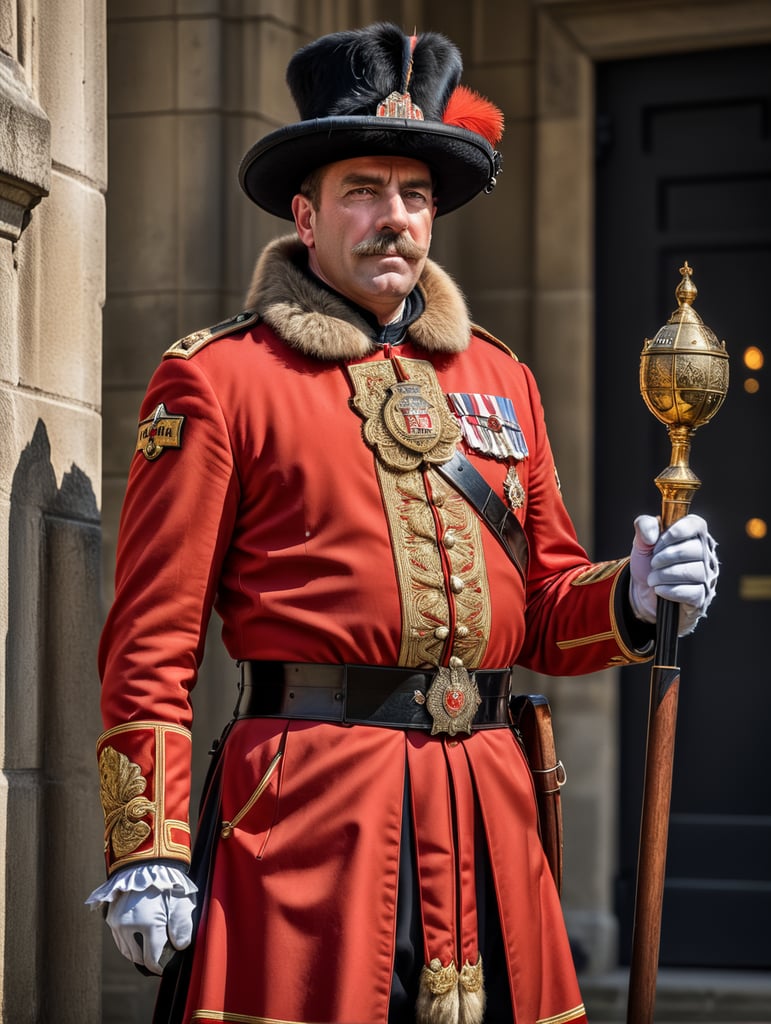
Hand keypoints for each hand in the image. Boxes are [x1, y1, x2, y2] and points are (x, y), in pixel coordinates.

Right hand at [101, 864, 195, 974]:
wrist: (147, 862)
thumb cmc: (168, 882)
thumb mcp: (181, 902)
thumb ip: (183, 927)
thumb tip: (180, 947)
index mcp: (148, 925)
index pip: (151, 959)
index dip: (158, 967)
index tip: (165, 968)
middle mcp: (128, 926)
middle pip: (137, 957)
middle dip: (148, 961)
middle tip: (159, 959)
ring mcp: (117, 921)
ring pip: (125, 950)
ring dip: (136, 953)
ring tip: (148, 951)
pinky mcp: (111, 916)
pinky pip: (118, 938)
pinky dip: (127, 943)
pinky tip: (137, 940)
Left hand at [629, 513, 718, 635]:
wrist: (643, 591)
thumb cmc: (648, 563)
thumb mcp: (641, 541)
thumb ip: (644, 527)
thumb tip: (651, 535)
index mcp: (694, 534)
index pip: (696, 524)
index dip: (675, 532)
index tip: (656, 543)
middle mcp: (706, 553)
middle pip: (695, 549)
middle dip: (666, 557)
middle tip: (653, 563)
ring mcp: (707, 576)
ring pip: (693, 572)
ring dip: (665, 575)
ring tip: (653, 578)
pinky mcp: (702, 596)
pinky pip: (691, 592)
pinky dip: (669, 591)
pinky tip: (659, 589)